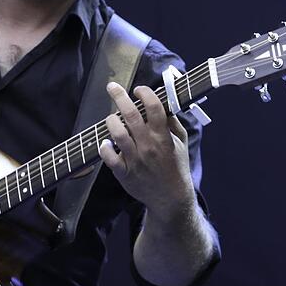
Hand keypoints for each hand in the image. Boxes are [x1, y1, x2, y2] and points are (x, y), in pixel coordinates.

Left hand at [98, 82, 194, 213]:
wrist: (171, 197)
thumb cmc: (176, 167)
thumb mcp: (182, 143)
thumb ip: (173, 123)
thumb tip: (164, 103)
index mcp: (163, 137)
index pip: (154, 108)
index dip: (145, 94)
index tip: (139, 89)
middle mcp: (148, 146)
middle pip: (132, 116)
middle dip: (120, 97)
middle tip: (112, 87)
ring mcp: (135, 160)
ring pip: (118, 134)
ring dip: (111, 121)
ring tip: (111, 118)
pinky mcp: (124, 173)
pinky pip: (109, 158)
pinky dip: (104, 148)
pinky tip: (105, 143)